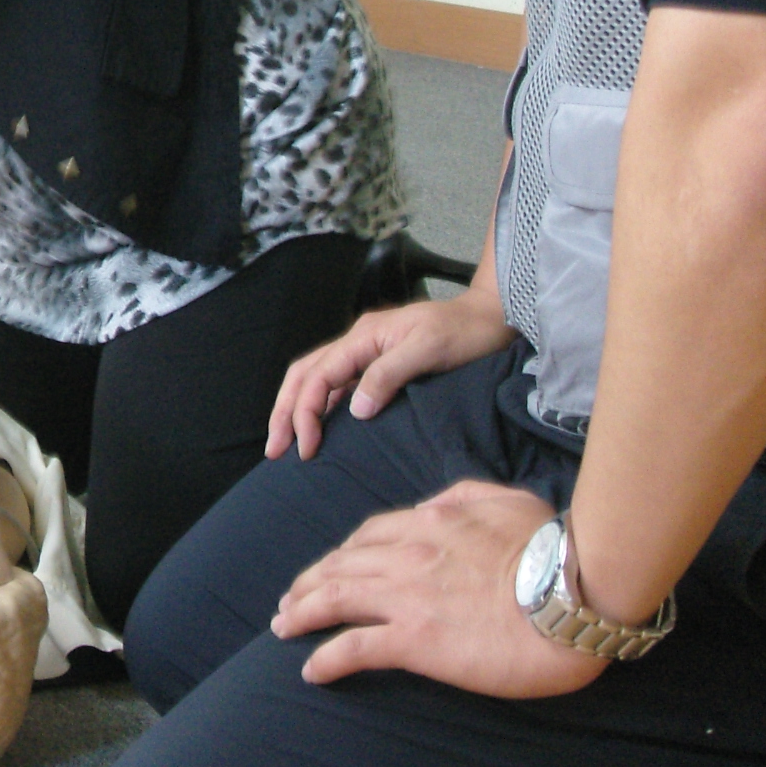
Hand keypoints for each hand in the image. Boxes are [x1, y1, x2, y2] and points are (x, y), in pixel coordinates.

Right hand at [267, 291, 515, 461]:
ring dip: (297, 408)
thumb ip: (387, 376)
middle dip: (285, 411)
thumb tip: (355, 409)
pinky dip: (321, 405)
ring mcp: (367, 351)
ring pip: (316, 378)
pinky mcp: (378, 362)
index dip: (305, 412)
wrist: (490, 318)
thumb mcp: (427, 351)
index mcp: (364, 337)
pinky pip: (337, 383)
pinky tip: (321, 425)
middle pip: (305, 374)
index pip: (319, 376)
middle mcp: (358, 342)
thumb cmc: (465, 333)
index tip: (305, 447)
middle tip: (275, 449)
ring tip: (287, 441)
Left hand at [274, 481, 607, 698]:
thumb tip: (437, 503)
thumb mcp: (507, 499)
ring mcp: (406, 596)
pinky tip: (311, 670)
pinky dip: (325, 658)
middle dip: (308, 582)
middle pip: (339, 565)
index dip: (341, 554)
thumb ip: (465, 495)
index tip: (328, 568)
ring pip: (333, 599)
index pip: (367, 536)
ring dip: (301, 612)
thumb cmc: (553, 549)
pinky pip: (353, 647)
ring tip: (284, 626)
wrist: (574, 595)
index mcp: (428, 521)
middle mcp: (407, 554)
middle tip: (290, 600)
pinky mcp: (414, 640)